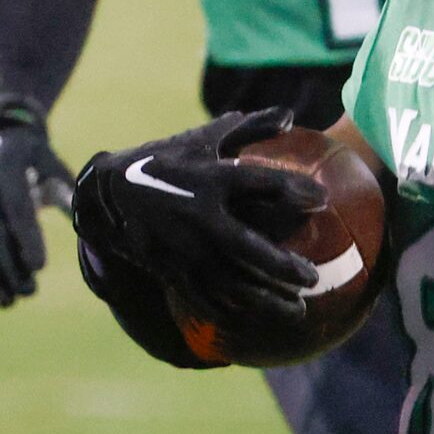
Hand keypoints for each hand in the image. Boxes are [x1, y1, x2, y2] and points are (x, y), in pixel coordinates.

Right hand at [0, 97, 73, 305]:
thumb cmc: (37, 161)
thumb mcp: (55, 168)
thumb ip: (69, 195)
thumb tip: (95, 226)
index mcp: (5, 161)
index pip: (15, 205)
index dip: (26, 237)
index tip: (41, 267)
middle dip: (8, 265)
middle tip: (30, 292)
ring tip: (9, 301)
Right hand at [72, 110, 320, 331]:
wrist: (111, 191)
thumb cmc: (167, 161)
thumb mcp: (204, 139)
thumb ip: (249, 127)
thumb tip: (290, 117)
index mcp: (210, 178)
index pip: (260, 183)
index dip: (294, 191)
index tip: (322, 201)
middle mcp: (198, 215)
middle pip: (248, 247)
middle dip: (283, 267)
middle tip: (311, 279)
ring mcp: (182, 247)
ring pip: (228, 282)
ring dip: (265, 299)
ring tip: (296, 309)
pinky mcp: (169, 268)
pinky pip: (202, 297)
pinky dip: (229, 310)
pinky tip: (252, 317)